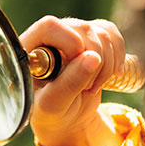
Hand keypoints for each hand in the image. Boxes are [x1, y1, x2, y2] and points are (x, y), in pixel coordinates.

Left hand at [19, 16, 125, 145]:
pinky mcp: (90, 39)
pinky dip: (117, 55)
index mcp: (27, 49)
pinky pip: (111, 33)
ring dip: (107, 63)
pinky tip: (112, 74)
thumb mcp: (53, 105)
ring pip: (100, 32)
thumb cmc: (50, 114)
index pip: (49, 27)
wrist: (66, 119)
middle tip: (87, 88)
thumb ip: (69, 83)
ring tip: (93, 87)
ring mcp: (70, 35)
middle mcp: (48, 38)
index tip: (76, 70)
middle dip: (94, 60)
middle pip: (81, 28)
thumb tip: (93, 57)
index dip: (70, 44)